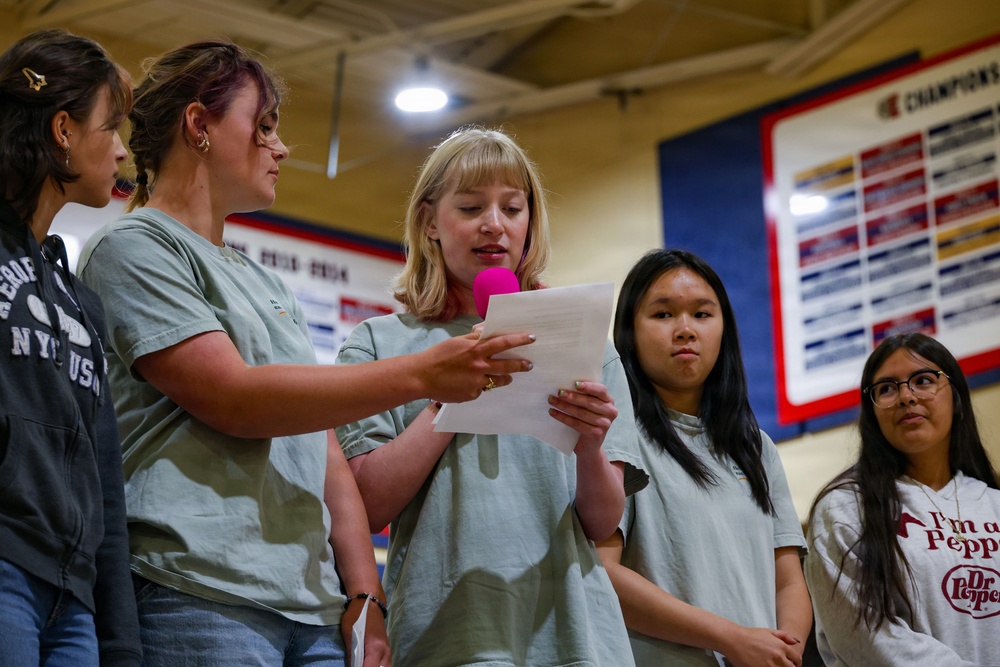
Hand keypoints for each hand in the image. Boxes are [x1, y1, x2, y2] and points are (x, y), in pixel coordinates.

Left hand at [340, 596, 390, 666]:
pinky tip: (370, 664)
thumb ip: (352, 655)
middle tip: (358, 665)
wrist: (370, 603)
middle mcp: (385, 652)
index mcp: (375, 648)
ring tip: (364, 664)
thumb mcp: (349, 635)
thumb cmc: (357, 616)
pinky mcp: (388, 650)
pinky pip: (386, 664)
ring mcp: (388, 651)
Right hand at [418, 332, 533, 402]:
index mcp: (475, 349)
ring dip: (505, 378)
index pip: (502, 343)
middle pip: (507, 366)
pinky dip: (480, 386)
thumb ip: (473, 337)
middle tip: (529, 364)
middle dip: (521, 365)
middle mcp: (479, 366)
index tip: (531, 338)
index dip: (518, 340)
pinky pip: (482, 389)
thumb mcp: (456, 341)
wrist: (422, 377)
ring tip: (508, 377)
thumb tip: (485, 329)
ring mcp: (476, 382)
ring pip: (498, 381)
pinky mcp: (472, 394)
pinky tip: (469, 383)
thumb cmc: (438, 356)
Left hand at [547, 380, 617, 455]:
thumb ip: (584, 396)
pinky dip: (563, 418)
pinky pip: (577, 424)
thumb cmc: (587, 421)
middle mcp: (610, 412)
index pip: (601, 390)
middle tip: (558, 392)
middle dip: (572, 396)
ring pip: (581, 413)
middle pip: (589, 402)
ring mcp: (605, 424)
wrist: (589, 446)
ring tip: (552, 401)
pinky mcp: (596, 434)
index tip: (575, 384)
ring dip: (564, 406)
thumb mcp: (589, 407)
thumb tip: (565, 385)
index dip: (589, 386)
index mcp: (609, 401)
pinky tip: (553, 413)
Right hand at [722, 627, 801, 666]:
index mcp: (781, 647)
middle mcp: (778, 657)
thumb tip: (795, 642)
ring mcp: (769, 666)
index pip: (797, 659)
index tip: (793, 664)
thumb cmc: (750, 635)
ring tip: (774, 666)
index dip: (797, 663)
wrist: (734, 640)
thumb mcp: (768, 631)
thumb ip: (784, 636)